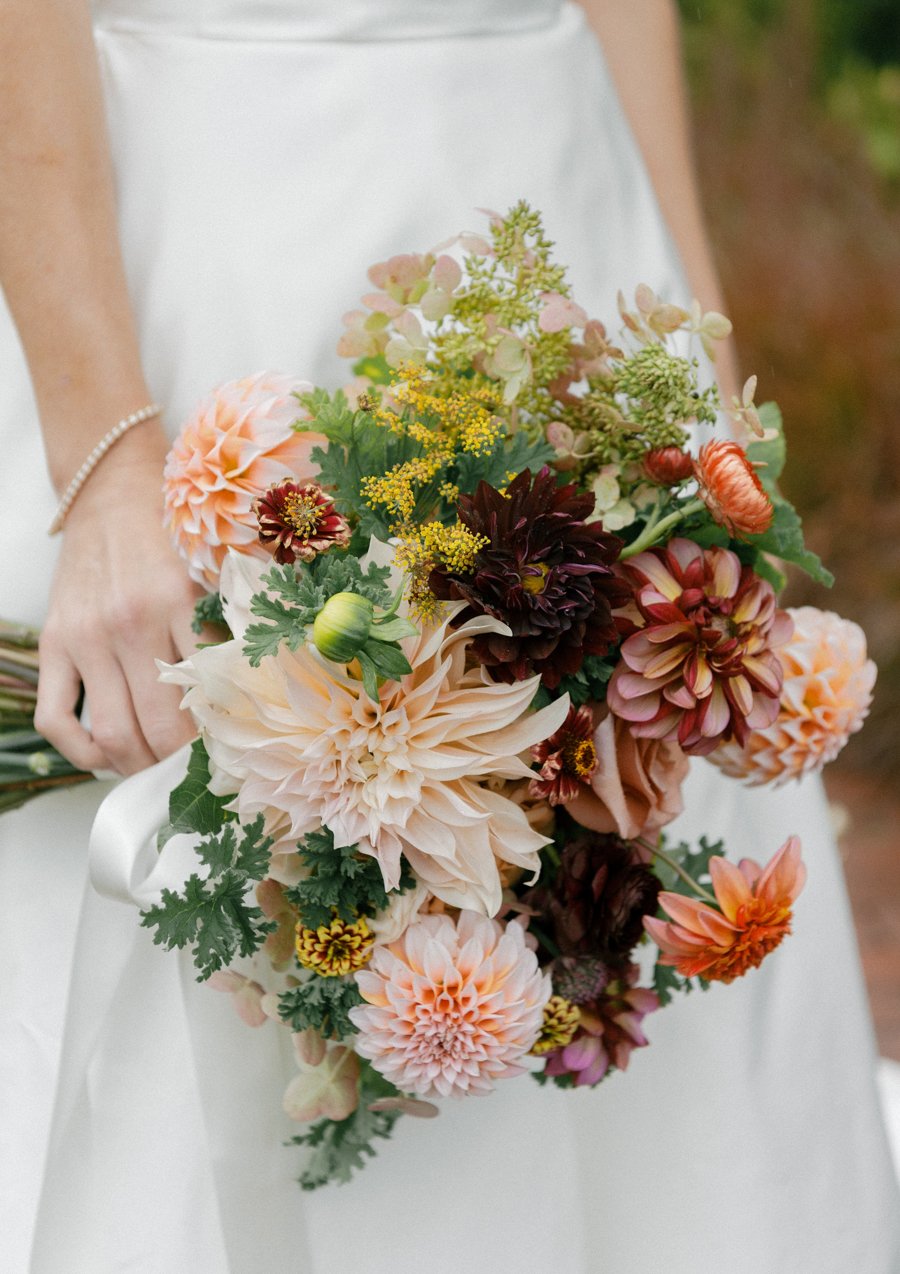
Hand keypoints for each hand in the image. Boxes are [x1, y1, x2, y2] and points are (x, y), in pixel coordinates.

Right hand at [35, 423, 202, 774]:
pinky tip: (106, 754)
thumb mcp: (215, 568)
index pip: (209, 697)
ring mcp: (87, 636)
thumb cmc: (172, 533)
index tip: (236, 755)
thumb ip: (236, 622)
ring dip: (138, 765)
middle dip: (181, 765)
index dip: (224, 740)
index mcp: (182, 604)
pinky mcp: (54, 643)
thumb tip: (270, 688)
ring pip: (113, 734)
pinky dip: (81, 752)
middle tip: (198, 771)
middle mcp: (132, 623)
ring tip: (157, 767)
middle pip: (160, 729)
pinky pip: (56, 719)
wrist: (112, 488)